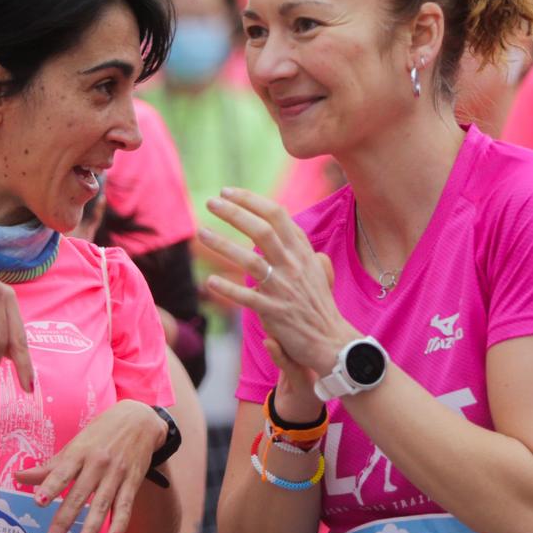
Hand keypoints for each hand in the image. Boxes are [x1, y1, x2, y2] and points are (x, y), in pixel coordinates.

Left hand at [14, 400, 165, 532]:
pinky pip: (126, 505)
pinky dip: (121, 523)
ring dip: (91, 528)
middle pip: (79, 495)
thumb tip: (17, 477)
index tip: (39, 502)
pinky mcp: (132, 481)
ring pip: (102, 505)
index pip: (62, 472)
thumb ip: (49, 466)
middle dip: (65, 520)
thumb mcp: (75, 445)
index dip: (51, 487)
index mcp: (79, 453)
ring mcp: (116, 474)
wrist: (138, 419)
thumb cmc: (100, 433)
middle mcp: (97, 464)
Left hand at [200, 189, 353, 378]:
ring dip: (223, 245)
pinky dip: (228, 289)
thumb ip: (307, 252)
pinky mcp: (275, 312)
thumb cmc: (319, 305)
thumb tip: (299, 237)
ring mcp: (284, 288)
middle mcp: (293, 265)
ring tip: (201, 233)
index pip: (277, 215)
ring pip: (251, 260)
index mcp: (302, 251)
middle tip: (211, 202)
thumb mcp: (319, 272)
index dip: (251, 200)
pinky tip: (210, 281)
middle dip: (235, 213)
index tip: (227, 192)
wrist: (331, 340)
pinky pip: (247, 297)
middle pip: (262, 230)